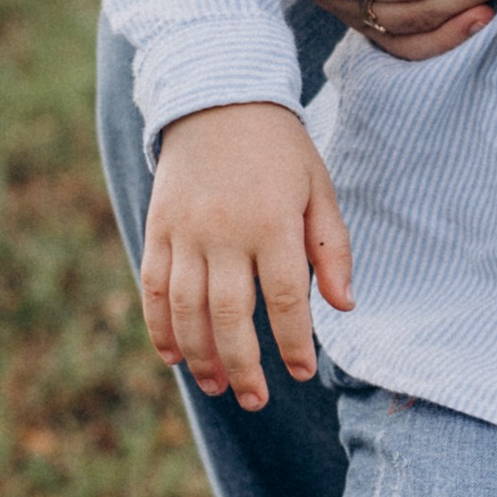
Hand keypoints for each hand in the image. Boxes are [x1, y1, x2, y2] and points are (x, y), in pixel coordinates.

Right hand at [140, 103, 353, 408]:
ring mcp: (185, 232)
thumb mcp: (318, 187)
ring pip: (186, 309)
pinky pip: (152, 287)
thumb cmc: (279, 149)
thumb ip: (332, 247)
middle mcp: (224, 231)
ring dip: (201, 355)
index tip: (301, 372)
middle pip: (230, 315)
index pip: (285, 298)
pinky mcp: (158, 228)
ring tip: (217, 386)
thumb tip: (343, 306)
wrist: (218, 97)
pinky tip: (174, 356)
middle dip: (244, 365)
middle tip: (257, 399)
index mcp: (273, 222)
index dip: (294, 342)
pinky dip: (159, 326)